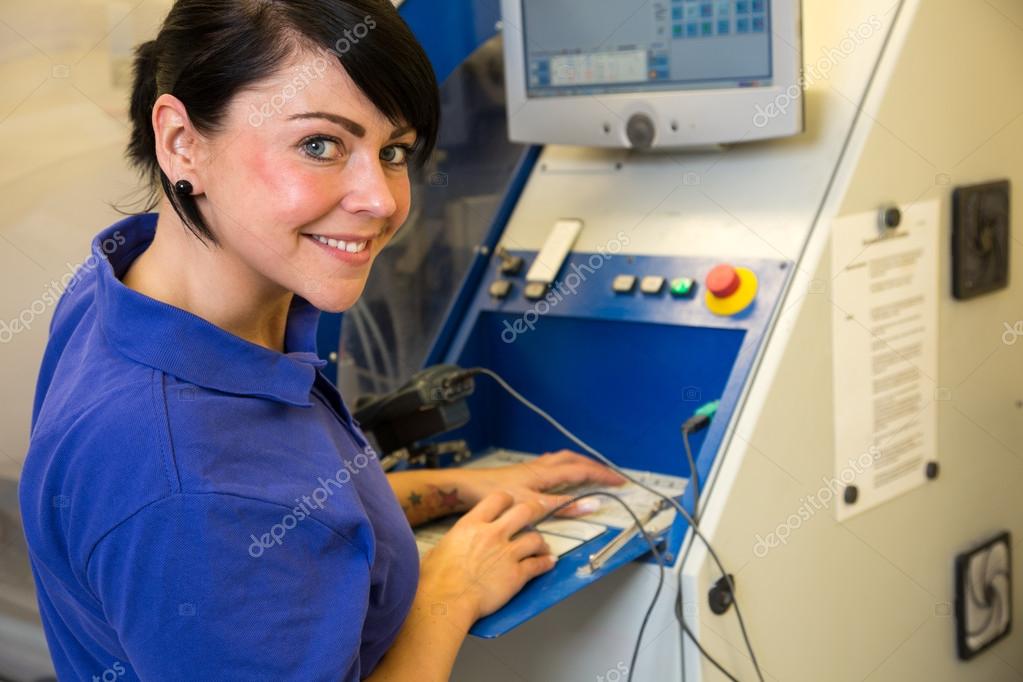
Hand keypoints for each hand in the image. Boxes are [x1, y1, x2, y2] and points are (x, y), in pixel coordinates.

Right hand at [418, 492, 555, 621]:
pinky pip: (538, 564)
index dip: (508, 499)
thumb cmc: (435, 579)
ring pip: (535, 538)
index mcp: (472, 524)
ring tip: (542, 547)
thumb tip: (455, 544)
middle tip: (538, 513)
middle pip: (524, 511)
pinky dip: (546, 563)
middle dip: (534, 510)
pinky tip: (549, 563)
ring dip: (541, 542)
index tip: (511, 504)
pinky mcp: (517, 575)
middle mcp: (493, 534)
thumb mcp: (440, 548)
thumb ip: (455, 540)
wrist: (445, 601)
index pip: (498, 498)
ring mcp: (507, 554)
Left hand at [458, 450, 625, 516]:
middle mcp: (541, 466)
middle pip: (574, 460)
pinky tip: (560, 475)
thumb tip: (592, 504)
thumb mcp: (532, 505)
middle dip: (594, 466)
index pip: (582, 471)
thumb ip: (562, 506)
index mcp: (546, 473)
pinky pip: (551, 464)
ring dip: (579, 463)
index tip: (620, 481)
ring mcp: (531, 468)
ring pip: (562, 460)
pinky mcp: (522, 472)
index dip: (603, 476)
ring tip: (591, 470)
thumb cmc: (494, 495)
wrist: (466, 487)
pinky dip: (564, 466)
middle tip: (610, 475)